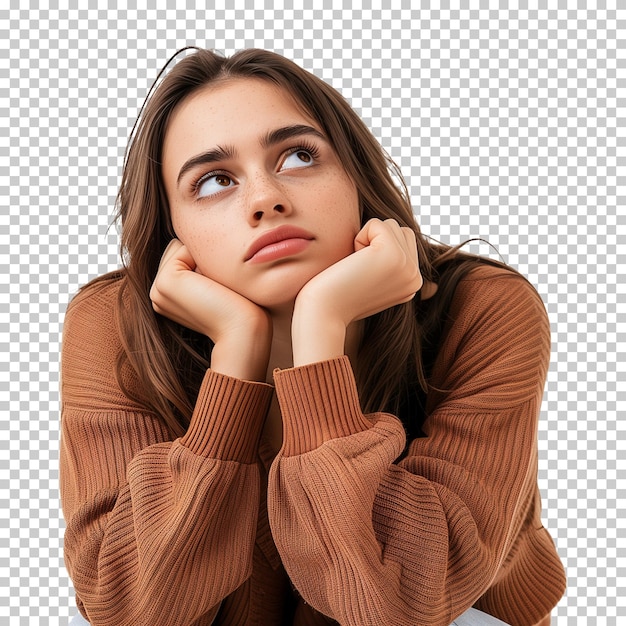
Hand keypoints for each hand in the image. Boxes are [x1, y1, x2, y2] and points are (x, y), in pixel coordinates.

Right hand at [150, 239, 271, 379]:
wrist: (242, 329)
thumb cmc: (237, 306)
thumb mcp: (213, 282)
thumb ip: (198, 264)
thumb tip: (195, 241)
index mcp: (167, 295)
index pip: (181, 254)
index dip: (204, 261)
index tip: (218, 288)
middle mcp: (157, 293)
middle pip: (177, 247)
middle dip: (201, 257)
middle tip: (217, 288)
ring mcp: (157, 289)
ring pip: (179, 246)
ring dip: (202, 258)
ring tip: (214, 287)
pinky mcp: (165, 283)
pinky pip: (182, 247)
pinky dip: (202, 258)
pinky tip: (211, 284)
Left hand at [292, 219, 421, 364]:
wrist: (324, 313)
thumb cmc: (338, 295)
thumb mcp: (372, 279)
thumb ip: (389, 262)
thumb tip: (396, 234)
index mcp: (413, 283)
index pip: (404, 241)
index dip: (377, 248)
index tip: (363, 275)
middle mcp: (415, 277)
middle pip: (400, 230)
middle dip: (374, 241)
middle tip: (359, 270)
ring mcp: (408, 267)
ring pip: (389, 225)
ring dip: (366, 239)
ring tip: (357, 267)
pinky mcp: (393, 255)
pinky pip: (376, 224)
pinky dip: (359, 238)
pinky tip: (353, 263)